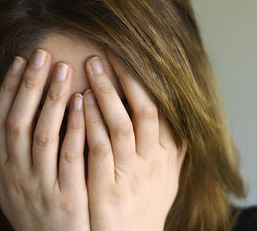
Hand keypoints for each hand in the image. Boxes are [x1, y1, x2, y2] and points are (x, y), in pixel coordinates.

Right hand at [0, 50, 89, 230]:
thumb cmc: (34, 210)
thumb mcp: (7, 185)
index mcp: (3, 169)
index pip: (1, 121)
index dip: (9, 89)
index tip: (21, 60)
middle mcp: (17, 175)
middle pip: (19, 122)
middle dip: (29, 85)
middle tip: (42, 53)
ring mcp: (41, 186)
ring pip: (44, 135)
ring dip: (52, 99)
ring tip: (64, 69)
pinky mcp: (67, 197)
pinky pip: (71, 156)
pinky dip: (76, 127)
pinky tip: (84, 102)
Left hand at [83, 51, 186, 230]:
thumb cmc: (147, 204)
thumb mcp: (168, 177)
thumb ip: (173, 148)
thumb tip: (178, 120)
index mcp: (167, 154)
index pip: (158, 108)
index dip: (142, 80)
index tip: (126, 56)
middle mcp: (153, 160)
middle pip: (142, 110)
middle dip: (124, 79)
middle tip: (104, 52)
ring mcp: (132, 174)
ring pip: (120, 125)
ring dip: (106, 94)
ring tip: (90, 66)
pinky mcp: (109, 188)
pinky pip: (99, 150)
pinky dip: (90, 123)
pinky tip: (79, 103)